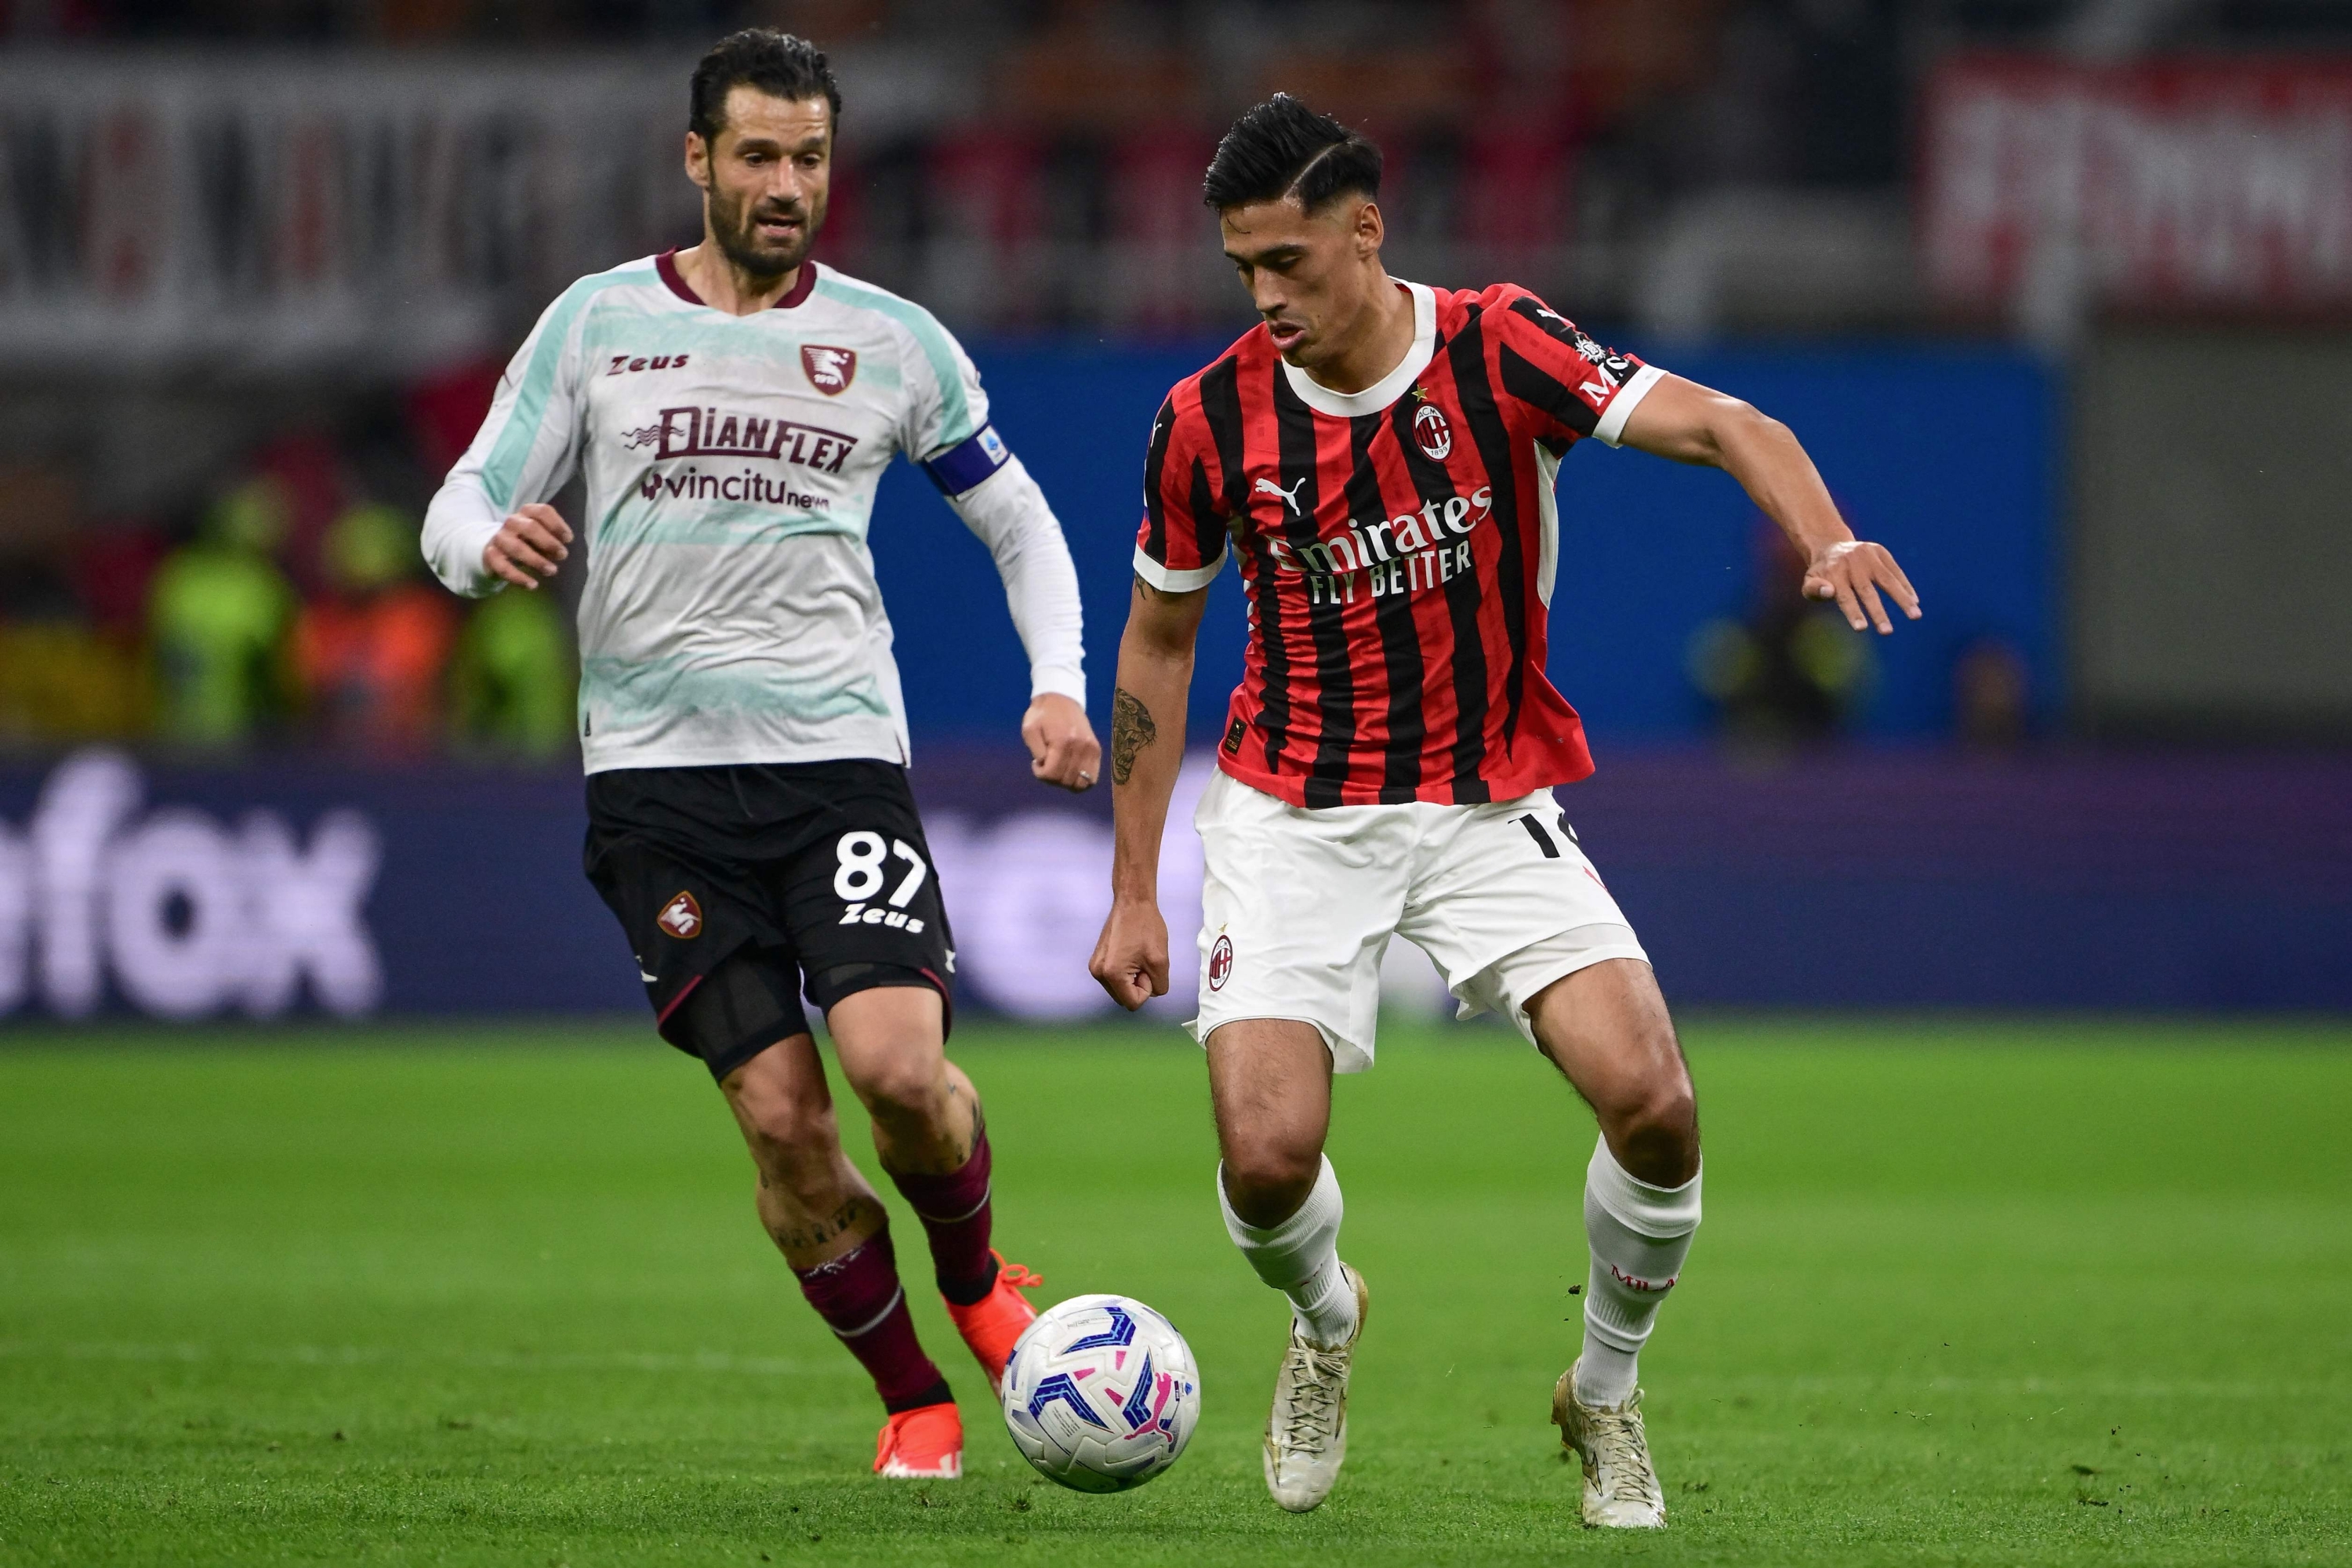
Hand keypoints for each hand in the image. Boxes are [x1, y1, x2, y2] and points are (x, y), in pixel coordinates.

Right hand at [482, 503, 572, 590]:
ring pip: (517, 548)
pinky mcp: (491, 556)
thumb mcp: (540, 536)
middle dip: (549, 542)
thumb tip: (561, 552)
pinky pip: (504, 567)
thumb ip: (552, 540)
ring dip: (536, 560)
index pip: (542, 511)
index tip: (568, 539)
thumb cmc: (527, 540)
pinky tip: (533, 585)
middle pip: (531, 527)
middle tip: (563, 555)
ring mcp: (500, 538)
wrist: (496, 548)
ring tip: (552, 571)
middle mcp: (512, 522)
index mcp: (527, 513)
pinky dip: (519, 578)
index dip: (557, 524)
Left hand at [1022, 692, 1100, 791]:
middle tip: (1047, 764)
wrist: (1062, 698)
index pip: (1052, 774)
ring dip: (1067, 782)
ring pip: (1081, 784)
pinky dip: (1080, 780)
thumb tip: (1046, 766)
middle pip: (1066, 781)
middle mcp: (1081, 747)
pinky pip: (1092, 778)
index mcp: (1062, 741)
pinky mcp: (1097, 750)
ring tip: (1059, 768)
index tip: (1036, 763)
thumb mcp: (1029, 729)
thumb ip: (1036, 751)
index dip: (1040, 774)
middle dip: (1052, 778)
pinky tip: (1070, 770)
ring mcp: (1091, 749)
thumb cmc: (1042, 714)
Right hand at [1089, 897, 1168, 1010]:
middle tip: (1143, 961)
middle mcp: (1098, 973)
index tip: (1148, 967)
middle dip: (1138, 985)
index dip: (1146, 989)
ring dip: (1133, 979)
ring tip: (1137, 956)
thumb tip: (1151, 992)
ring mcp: (1095, 967)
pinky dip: (1126, 972)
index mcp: (1111, 974)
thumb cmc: (1146, 927)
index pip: (1133, 1003)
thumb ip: (1159, 986)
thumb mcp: (1161, 961)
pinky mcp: (1097, 961)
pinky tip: (1131, 954)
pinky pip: (1115, 979)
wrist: (1132, 902)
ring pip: (1120, 989)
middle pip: (1124, 998)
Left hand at [1804, 540, 1920, 633]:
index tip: (1861, 629)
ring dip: (1903, 598)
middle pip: (1867, 591)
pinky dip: (1905, 586)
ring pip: (1888, 579)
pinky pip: (1895, 571)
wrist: (1831, 546)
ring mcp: (1867, 556)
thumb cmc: (1822, 573)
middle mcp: (1852, 564)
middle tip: (1887, 632)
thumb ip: (1814, 590)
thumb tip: (1828, 593)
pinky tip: (1914, 602)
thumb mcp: (1809, 582)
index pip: (1844, 596)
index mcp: (1833, 573)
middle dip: (1878, 612)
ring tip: (1916, 616)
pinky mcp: (1880, 551)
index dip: (1853, 612)